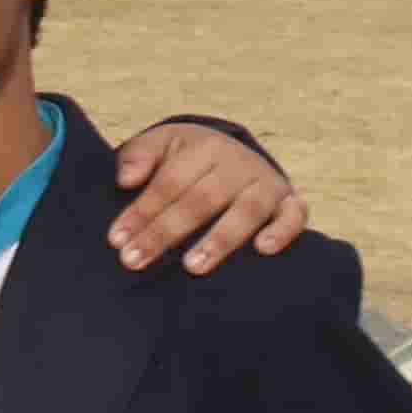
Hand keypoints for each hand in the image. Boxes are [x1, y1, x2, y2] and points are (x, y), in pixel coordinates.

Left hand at [104, 119, 303, 271]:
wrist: (233, 154)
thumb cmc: (186, 158)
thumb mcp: (161, 145)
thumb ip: (138, 156)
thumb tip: (125, 180)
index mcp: (205, 147)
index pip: (169, 183)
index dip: (142, 211)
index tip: (117, 239)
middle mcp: (239, 164)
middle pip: (201, 200)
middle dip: (166, 232)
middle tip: (135, 260)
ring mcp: (267, 183)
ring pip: (246, 211)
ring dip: (220, 239)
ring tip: (193, 266)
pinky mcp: (289, 202)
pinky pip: (294, 216)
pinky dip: (282, 231)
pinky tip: (264, 249)